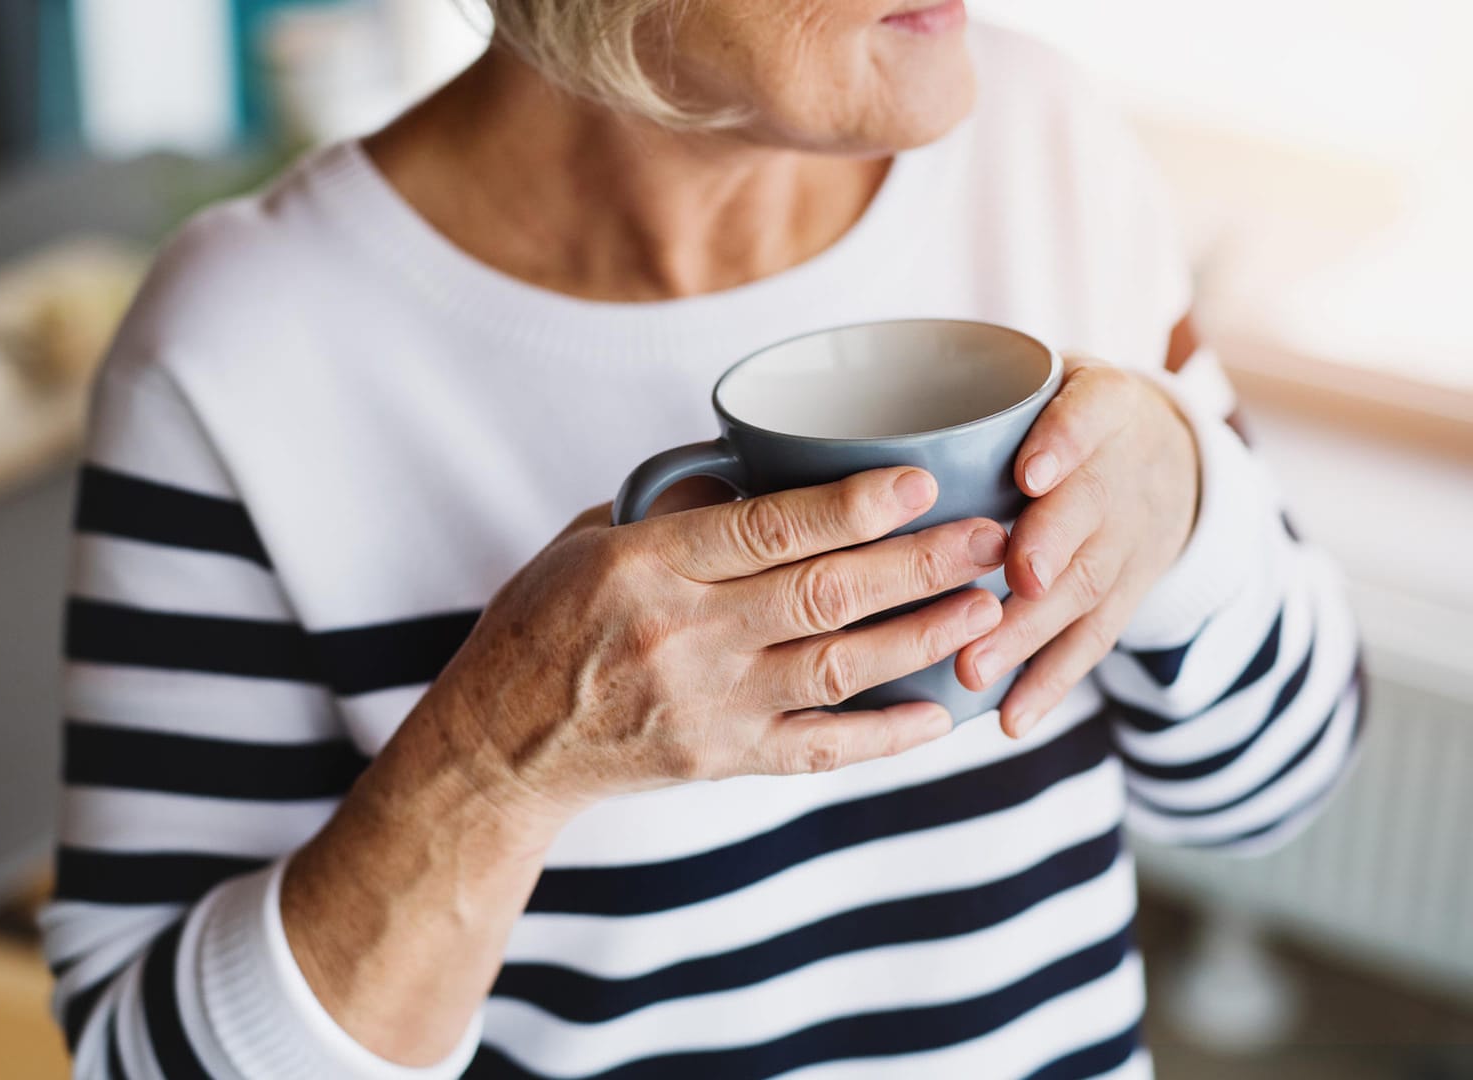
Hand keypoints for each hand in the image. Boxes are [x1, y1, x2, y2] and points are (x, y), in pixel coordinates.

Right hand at [412, 467, 1009, 825]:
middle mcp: (680, 634)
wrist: (500, 742)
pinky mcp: (718, 759)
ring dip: (921, 636)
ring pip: (837, 668)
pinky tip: (940, 714)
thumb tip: (762, 468)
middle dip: (918, 563)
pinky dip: (884, 736)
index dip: (851, 505)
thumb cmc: (543, 623)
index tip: (921, 480)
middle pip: (822, 593)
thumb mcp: (585, 542)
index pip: (766, 529)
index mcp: (644, 565)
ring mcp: (704, 704)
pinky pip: (819, 749)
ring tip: (985, 606)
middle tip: (990, 536)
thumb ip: (674, 511)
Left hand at [956, 357, 1200, 737]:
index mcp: (1099, 404)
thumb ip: (969, 394)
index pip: (1090, 414)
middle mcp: (1123, 473)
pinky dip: (1050, 683)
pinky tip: (1010, 718)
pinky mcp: (1126, 594)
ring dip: (1031, 632)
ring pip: (1085, 586)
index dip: (1064, 443)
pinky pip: (1091, 642)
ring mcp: (1130, 538)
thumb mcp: (1039, 379)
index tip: (1030, 472)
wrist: (1166, 455)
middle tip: (1008, 582)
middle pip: (1090, 512)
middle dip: (1047, 550)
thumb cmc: (1056, 415)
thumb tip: (828, 423)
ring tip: (977, 668)